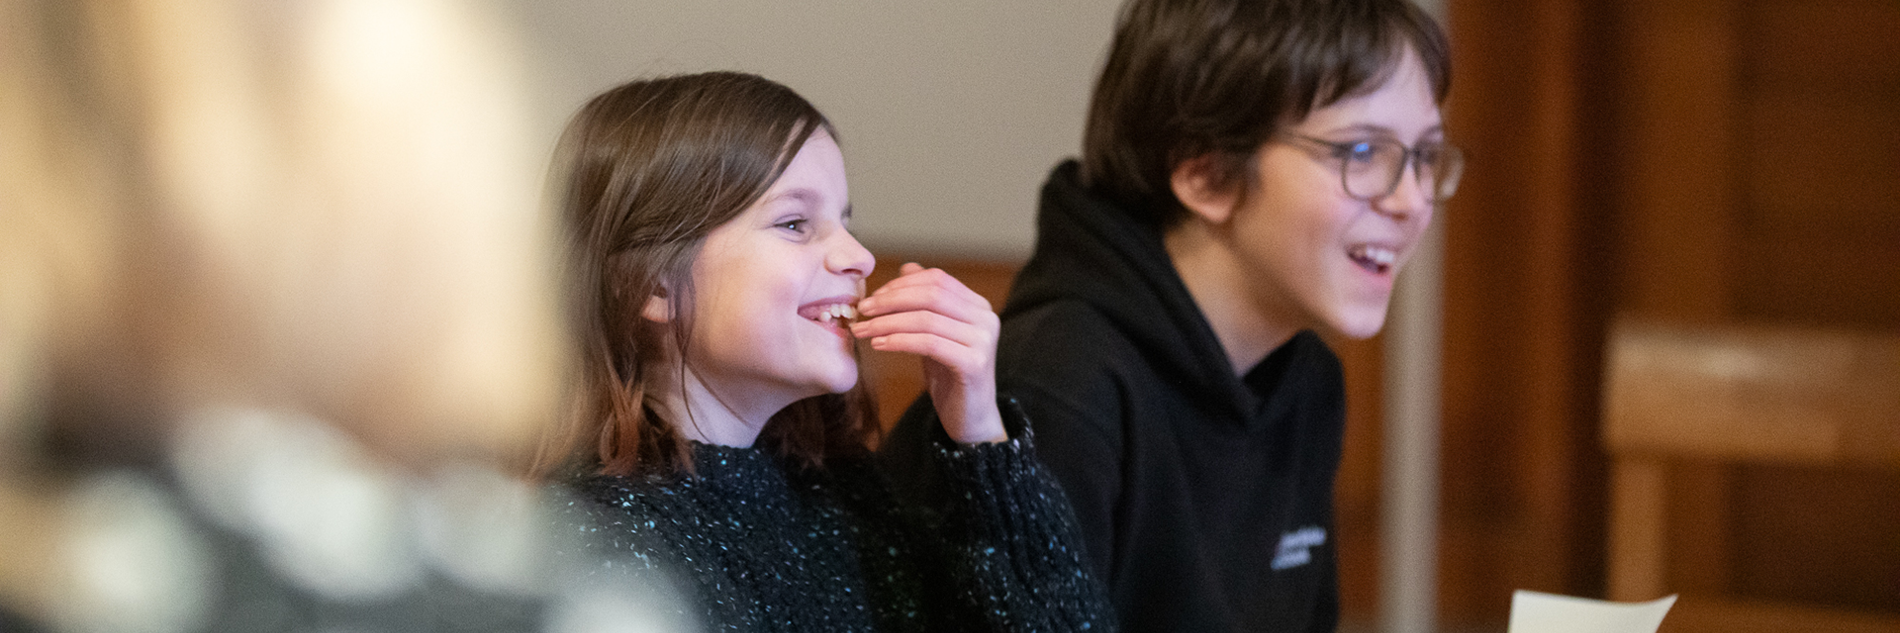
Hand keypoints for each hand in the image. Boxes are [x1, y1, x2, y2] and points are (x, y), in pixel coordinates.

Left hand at [851, 263, 1005, 443]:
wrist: (971, 419)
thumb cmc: (950, 377)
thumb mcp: (935, 333)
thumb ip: (926, 303)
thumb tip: (908, 267)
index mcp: (978, 306)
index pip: (937, 279)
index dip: (901, 284)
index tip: (872, 298)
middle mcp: (986, 318)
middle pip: (931, 294)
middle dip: (890, 300)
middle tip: (862, 311)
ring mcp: (983, 340)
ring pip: (927, 318)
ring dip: (887, 322)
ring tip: (863, 330)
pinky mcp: (974, 363)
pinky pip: (929, 343)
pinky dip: (899, 341)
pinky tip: (879, 345)